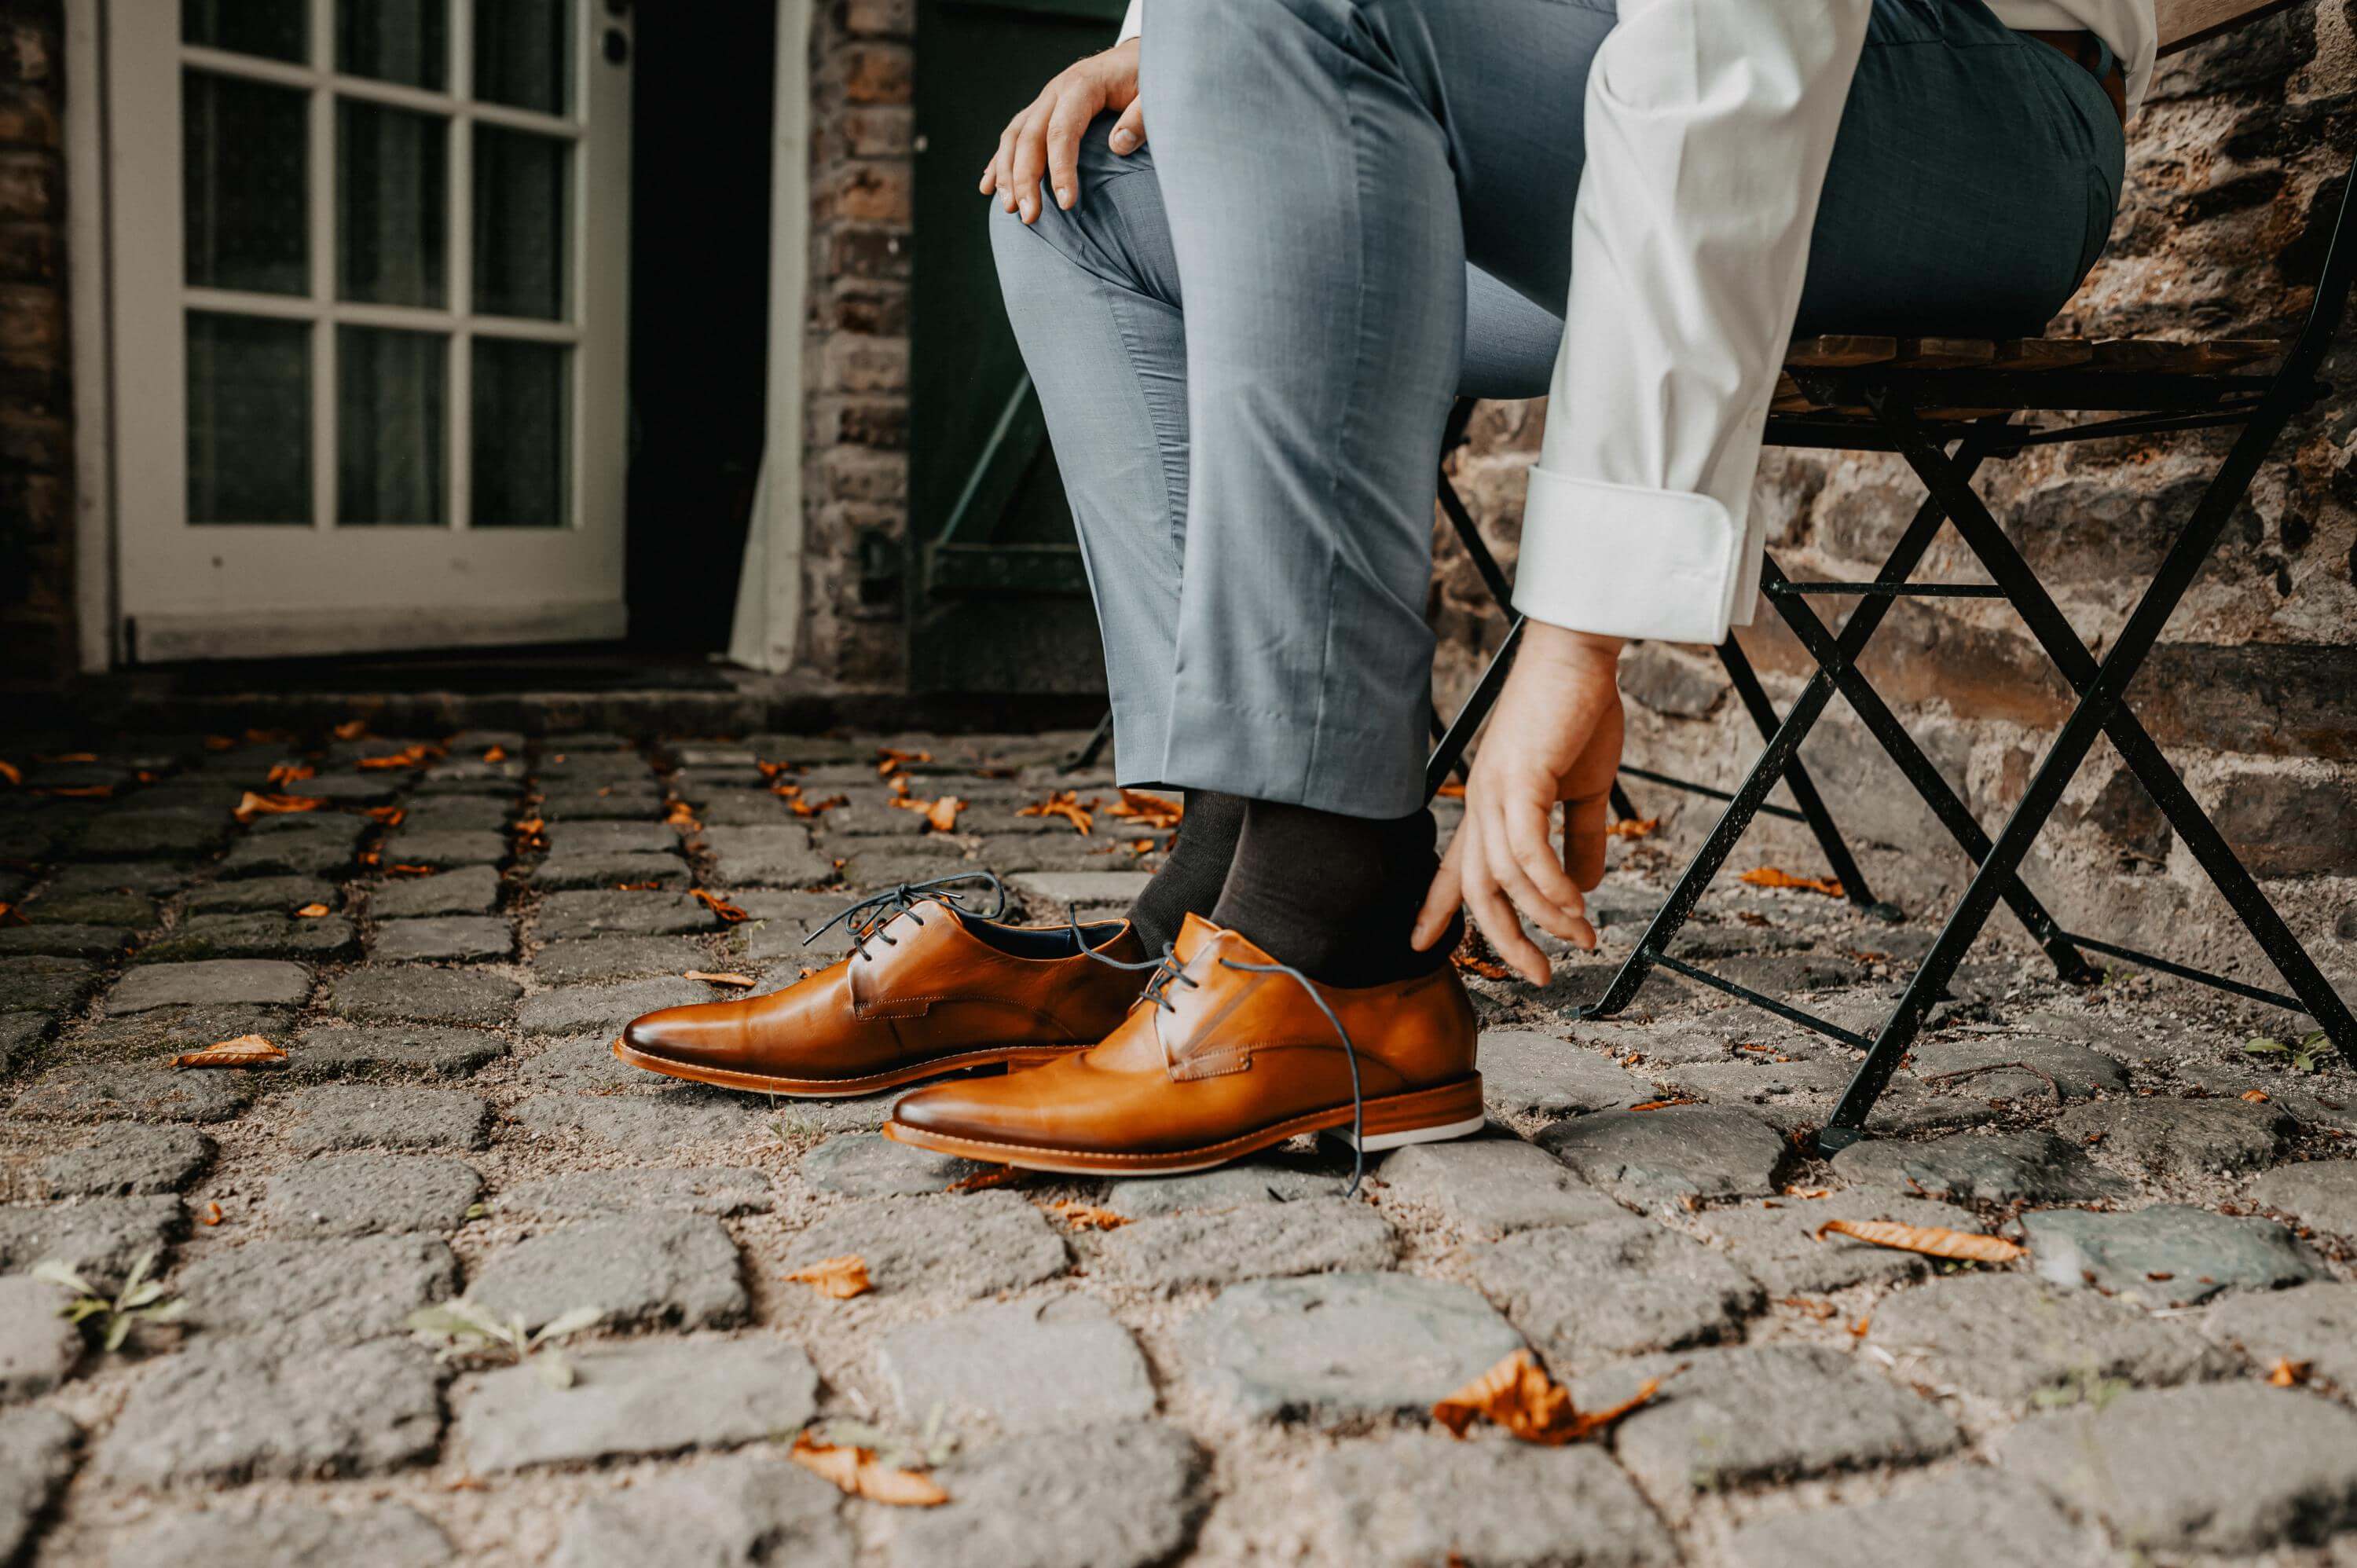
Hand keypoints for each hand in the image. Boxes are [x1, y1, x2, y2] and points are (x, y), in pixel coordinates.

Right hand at [979, 38, 1143, 224]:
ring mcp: (1046, 100)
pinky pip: (1015, 135)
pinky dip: (999, 161)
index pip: (1062, 132)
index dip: (1061, 169)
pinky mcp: (1043, 109)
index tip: (1066, 204)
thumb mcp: (1155, 93)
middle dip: (1024, 179)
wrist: (1138, 56)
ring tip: (1008, 208)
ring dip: (1006, 173)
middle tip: (1028, 216)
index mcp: (1082, 85)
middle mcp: (1056, 91)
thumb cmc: (1148, 77)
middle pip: (1030, 137)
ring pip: (1014, 136)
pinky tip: (989, 185)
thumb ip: (1141, 118)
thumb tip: (1118, 145)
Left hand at [1412, 624, 1625, 984]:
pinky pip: (1527, 850)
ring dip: (1547, 917)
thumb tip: (1587, 886)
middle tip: (1540, 976)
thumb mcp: (1582, 789)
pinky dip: (1550, 884)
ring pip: (1506, 878)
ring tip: (1582, 937)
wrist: (1578, 657)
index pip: (1457, 869)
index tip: (1420, 946)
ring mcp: (1495, 793)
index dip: (1436, 910)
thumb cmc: (1578, 714)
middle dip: (1505, 942)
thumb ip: (1579, 840)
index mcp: (1489, 806)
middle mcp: (1481, 804)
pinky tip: (1575, 904)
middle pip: (1478, 891)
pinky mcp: (1519, 780)